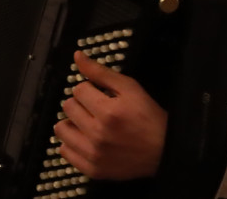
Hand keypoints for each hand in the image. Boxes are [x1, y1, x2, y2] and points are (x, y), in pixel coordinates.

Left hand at [53, 49, 167, 179]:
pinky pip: (65, 152)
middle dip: (81, 103)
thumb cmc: (149, 117)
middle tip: (96, 108)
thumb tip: (77, 56)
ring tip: (87, 123)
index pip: (78, 90)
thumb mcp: (130, 88)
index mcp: (107, 112)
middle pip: (68, 107)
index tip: (100, 94)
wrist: (165, 151)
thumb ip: (100, 72)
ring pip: (61, 129)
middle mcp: (97, 135)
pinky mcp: (93, 170)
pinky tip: (86, 139)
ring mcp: (94, 155)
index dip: (89, 89)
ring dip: (72, 122)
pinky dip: (72, 143)